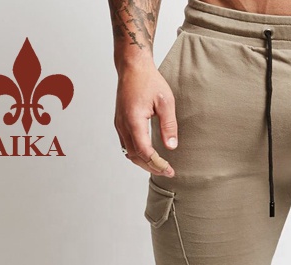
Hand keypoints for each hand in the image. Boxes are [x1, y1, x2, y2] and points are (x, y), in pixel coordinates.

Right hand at [114, 61, 177, 175]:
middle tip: (168, 172)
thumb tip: (171, 146)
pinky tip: (150, 156)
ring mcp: (119, 124)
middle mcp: (123, 124)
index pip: (144, 151)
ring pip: (129, 153)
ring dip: (144, 163)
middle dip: (151, 167)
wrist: (132, 66)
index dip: (157, 164)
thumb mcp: (165, 102)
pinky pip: (126, 145)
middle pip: (135, 156)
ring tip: (160, 166)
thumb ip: (169, 125)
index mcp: (133, 120)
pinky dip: (138, 154)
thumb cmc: (149, 80)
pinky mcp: (120, 123)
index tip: (170, 170)